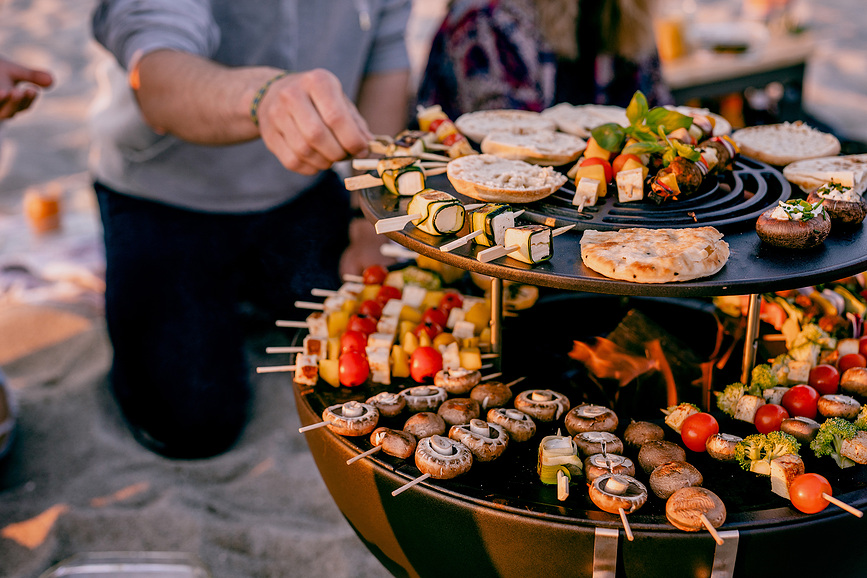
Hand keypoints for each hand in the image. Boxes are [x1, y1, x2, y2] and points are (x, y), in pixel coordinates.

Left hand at [0, 58, 52, 119]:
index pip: (24, 106)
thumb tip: (52, 80)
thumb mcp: (14, 71)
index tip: (32, 89)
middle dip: (15, 103)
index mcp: (13, 105)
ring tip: (5, 92)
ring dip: (1, 102)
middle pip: (9, 112)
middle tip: (19, 91)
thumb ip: (32, 76)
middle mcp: (1, 110)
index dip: (28, 99)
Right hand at [257, 69, 371, 174]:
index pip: (336, 117)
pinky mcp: (268, 135)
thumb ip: (356, 124)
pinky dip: (311, 168)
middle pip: (318, 136)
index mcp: (317, 82)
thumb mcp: (339, 100)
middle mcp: (292, 95)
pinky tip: (317, 160)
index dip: (352, 140)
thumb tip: (368, 146)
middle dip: (338, 153)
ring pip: (304, 151)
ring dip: (325, 162)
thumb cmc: (316, 99)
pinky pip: (293, 162)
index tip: (362, 149)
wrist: (272, 93)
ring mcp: (276, 115)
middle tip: (346, 155)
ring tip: (332, 157)